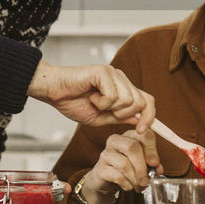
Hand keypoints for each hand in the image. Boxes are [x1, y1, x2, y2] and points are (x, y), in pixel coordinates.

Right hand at [29, 61, 154, 133]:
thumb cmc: (74, 102)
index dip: (151, 117)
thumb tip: (141, 122)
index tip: (149, 132)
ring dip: (110, 108)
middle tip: (104, 110)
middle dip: (123, 115)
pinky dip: (101, 102)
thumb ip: (121, 118)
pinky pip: (113, 96)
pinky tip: (91, 96)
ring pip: (128, 101)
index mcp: (122, 88)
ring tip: (95, 101)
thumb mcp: (102, 117)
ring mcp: (114, 73)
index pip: (147, 101)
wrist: (53, 92)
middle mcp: (121, 79)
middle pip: (140, 103)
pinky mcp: (104, 71)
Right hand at [79, 129, 161, 203]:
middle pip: (132, 147)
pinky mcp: (101, 169)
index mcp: (130, 135)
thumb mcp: (141, 163)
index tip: (155, 163)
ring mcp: (106, 154)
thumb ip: (151, 164)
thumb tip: (158, 168)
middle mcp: (116, 141)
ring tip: (140, 186)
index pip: (144, 135)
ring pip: (124, 164)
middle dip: (142, 167)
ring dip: (135, 179)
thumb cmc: (126, 169)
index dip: (151, 149)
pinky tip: (129, 186)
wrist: (106, 181)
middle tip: (147, 180)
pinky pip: (117, 176)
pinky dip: (127, 184)